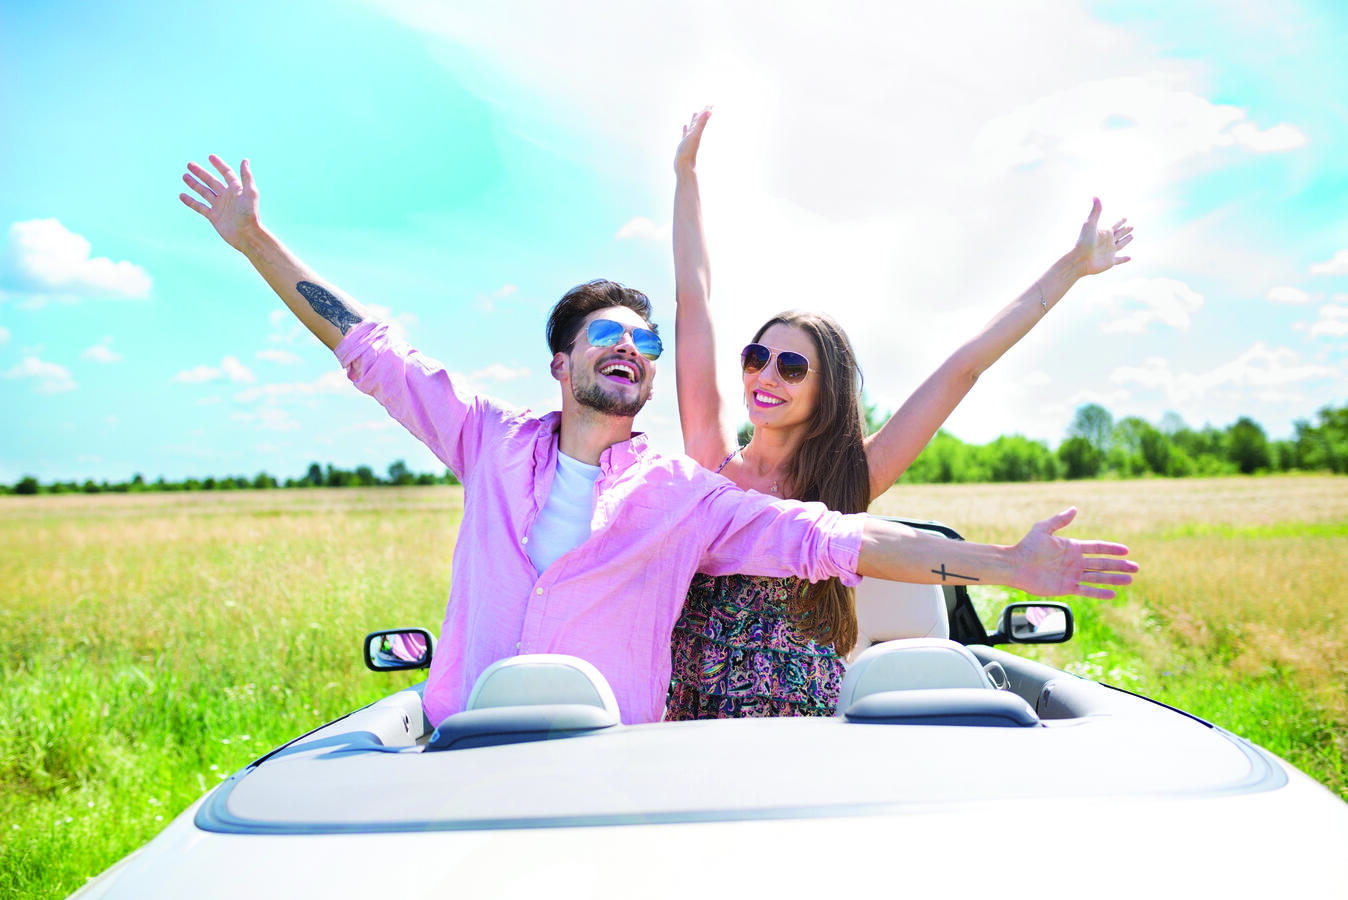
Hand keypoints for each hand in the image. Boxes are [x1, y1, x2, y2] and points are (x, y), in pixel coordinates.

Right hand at [179, 155, 259, 251]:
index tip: (210, 156)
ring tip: (184, 176)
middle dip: (201, 173)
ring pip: (204, 192)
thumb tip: (245, 160)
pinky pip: (200, 207)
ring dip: (194, 184)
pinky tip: (182, 195)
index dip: (219, 165)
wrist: (246, 235)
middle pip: (211, 181)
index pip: (226, 173)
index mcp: (236, 189)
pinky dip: (191, 201)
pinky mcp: (214, 216)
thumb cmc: (250, 214)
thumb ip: (246, 177)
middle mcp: (227, 196)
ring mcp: (219, 206)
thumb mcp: (250, 193)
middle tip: (190, 164)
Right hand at [674, 107, 711, 174]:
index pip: (703, 118)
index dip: (707, 110)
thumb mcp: (695, 135)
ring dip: (694, 120)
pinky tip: (685, 127)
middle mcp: (695, 134)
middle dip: (703, 113)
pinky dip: (685, 129)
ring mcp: (689, 139)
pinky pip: (685, 134)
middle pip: (700, 121)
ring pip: (692, 127)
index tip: (712, 104)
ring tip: (695, 113)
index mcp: (698, 131)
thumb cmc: (688, 151)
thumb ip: (702, 123)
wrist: (683, 167)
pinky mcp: (683, 144)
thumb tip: (710, 111)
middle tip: (707, 106)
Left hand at [1010, 507, 1137, 598]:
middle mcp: (1075, 561)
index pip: (1097, 547)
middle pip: (1102, 563)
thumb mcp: (1043, 529)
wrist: (1015, 565)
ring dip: (1114, 579)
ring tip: (1130, 580)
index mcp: (1072, 547)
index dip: (1112, 549)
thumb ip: (1060, 520)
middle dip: (1119, 565)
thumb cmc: (1027, 546)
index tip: (1126, 550)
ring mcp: (1072, 575)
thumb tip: (1074, 508)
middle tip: (1136, 567)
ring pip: (1098, 577)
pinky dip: (1100, 592)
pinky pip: (1087, 590)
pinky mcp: (1066, 587)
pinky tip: (1112, 594)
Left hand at [1073, 198, 1132, 275]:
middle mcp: (1107, 241)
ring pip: (1121, 245)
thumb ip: (1095, 211)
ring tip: (1132, 237)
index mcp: (1104, 232)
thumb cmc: (1083, 241)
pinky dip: (1124, 259)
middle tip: (1132, 226)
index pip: (1115, 225)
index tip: (1125, 217)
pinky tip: (1130, 257)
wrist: (1079, 259)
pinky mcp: (1110, 262)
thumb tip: (1095, 195)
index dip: (1121, 221)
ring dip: (1126, 241)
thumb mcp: (1090, 224)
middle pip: (1119, 234)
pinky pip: (1119, 260)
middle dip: (1125, 230)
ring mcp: (1109, 252)